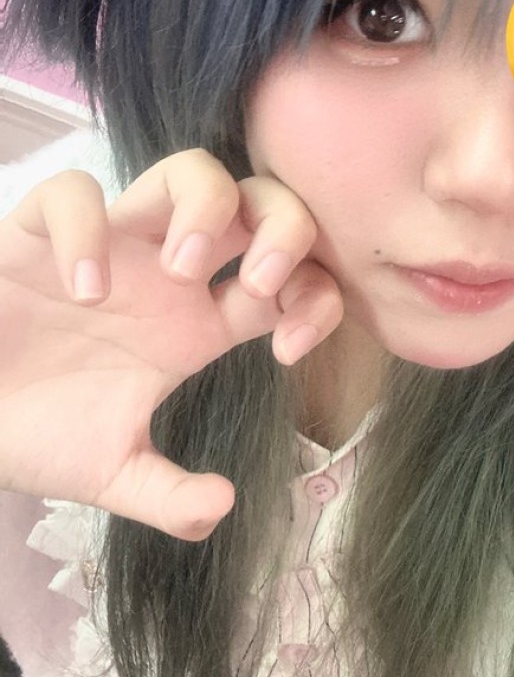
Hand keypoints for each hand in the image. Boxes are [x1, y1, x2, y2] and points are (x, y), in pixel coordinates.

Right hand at [0, 149, 343, 539]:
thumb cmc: (35, 432)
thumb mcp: (112, 474)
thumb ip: (170, 497)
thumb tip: (222, 506)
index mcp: (199, 325)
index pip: (294, 282)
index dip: (315, 301)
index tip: (288, 351)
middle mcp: (168, 275)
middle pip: (262, 205)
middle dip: (284, 230)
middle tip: (258, 285)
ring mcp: (112, 246)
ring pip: (189, 170)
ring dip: (206, 207)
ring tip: (179, 270)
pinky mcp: (40, 233)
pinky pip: (73, 192)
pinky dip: (86, 228)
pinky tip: (84, 287)